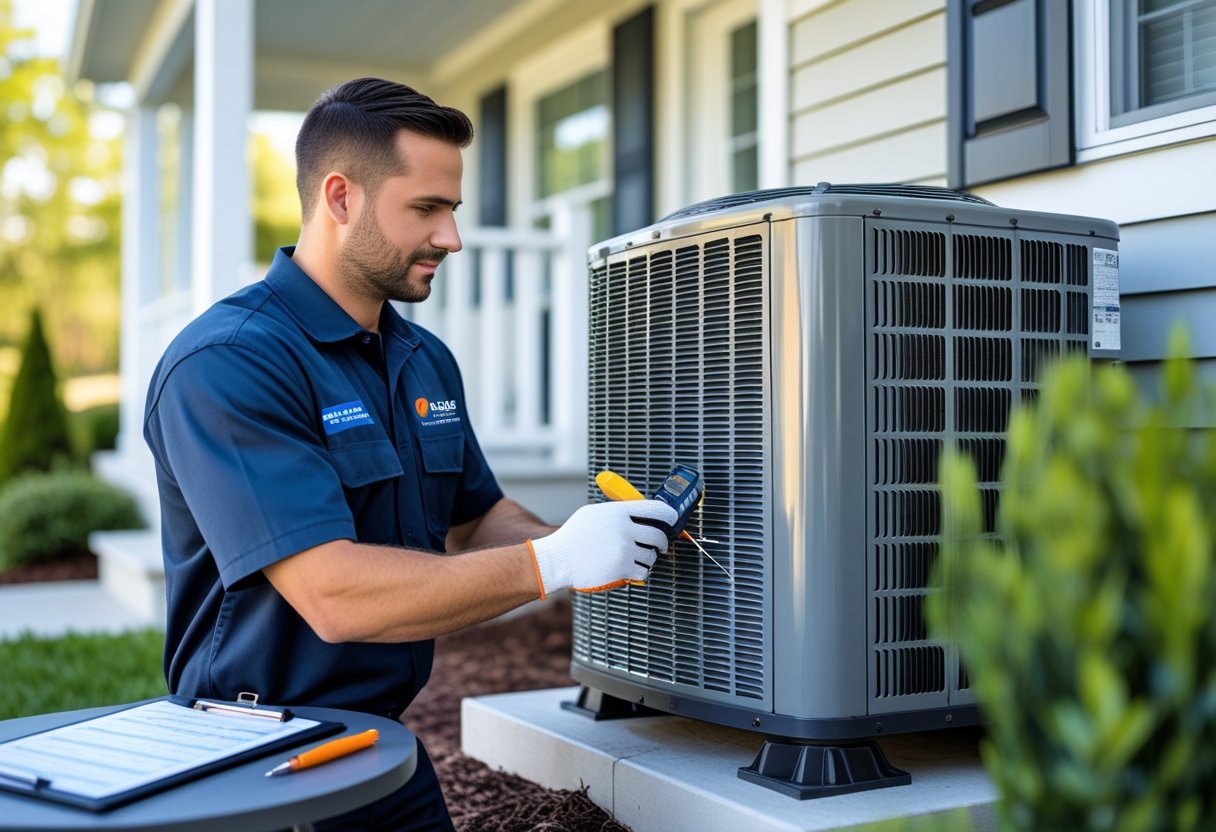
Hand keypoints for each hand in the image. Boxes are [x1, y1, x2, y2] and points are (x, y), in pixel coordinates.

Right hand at [527, 500, 677, 596]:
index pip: (656, 509)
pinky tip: (629, 570)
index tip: (673, 520)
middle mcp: (624, 528)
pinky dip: (639, 572)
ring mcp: (624, 549)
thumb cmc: (574, 537)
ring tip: (633, 558)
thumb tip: (640, 515)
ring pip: (651, 556)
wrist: (557, 559)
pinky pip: (643, 572)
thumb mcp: (593, 514)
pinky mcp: (622, 568)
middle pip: (658, 536)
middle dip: (661, 543)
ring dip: (647, 559)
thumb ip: (617, 512)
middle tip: (659, 547)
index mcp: (618, 512)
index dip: (670, 515)